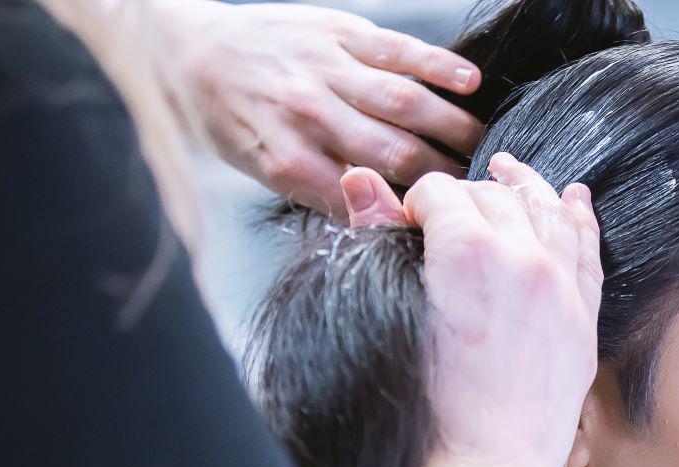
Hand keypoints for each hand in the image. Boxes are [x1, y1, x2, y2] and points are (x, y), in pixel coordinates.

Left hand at [153, 0, 486, 213]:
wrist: (195, 56)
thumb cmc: (236, 126)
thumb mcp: (264, 172)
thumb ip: (320, 191)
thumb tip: (383, 217)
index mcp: (287, 159)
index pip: (366, 195)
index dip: (410, 211)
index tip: (443, 224)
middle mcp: (307, 113)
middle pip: (395, 151)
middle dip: (442, 175)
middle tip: (476, 193)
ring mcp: (324, 68)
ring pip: (404, 101)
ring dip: (452, 126)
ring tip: (483, 147)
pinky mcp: (337, 31)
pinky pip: (397, 48)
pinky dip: (438, 65)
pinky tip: (471, 83)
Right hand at [401, 155, 602, 466]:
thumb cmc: (428, 405)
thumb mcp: (395, 311)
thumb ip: (376, 235)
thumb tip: (361, 180)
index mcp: (468, 250)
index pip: (440, 192)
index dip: (417, 203)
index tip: (408, 224)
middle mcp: (522, 258)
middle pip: (493, 196)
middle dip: (466, 196)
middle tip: (446, 214)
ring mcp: (560, 286)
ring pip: (546, 211)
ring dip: (526, 188)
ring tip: (511, 172)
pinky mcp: (584, 316)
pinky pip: (586, 249)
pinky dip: (579, 218)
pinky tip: (573, 200)